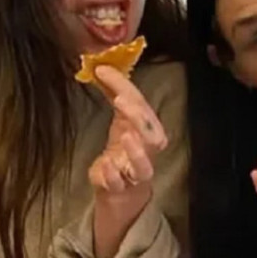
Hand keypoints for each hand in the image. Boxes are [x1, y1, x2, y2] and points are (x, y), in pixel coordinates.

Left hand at [89, 65, 167, 257]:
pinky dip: (113, 174)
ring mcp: (135, 172)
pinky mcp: (120, 189)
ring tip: (126, 135)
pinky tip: (105, 163)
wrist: (120, 191)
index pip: (142, 105)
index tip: (103, 70)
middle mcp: (146, 151)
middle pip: (154, 136)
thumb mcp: (119, 121)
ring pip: (145, 166)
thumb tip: (102, 66)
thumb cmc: (122, 151)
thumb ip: (114, 96)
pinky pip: (120, 183)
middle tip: (120, 99)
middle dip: (139, 117)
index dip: (125, 87)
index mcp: (147, 130)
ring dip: (136, 151)